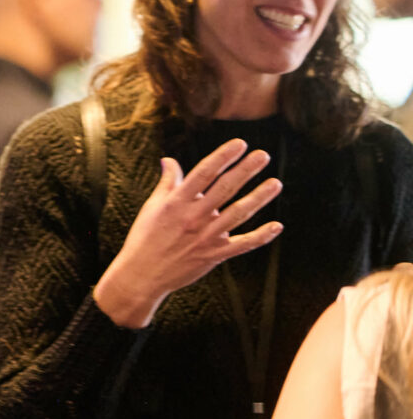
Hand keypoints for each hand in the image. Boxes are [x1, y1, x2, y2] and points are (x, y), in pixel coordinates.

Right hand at [95, 139, 282, 328]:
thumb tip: (169, 160)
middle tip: (263, 155)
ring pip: (238, 214)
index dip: (222, 157)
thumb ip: (167, 182)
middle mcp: (193, 217)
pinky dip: (260, 236)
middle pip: (224, 189)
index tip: (239, 144)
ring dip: (259, 198)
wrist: (142, 274)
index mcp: (177, 202)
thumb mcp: (153, 206)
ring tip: (275, 183)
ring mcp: (205, 237)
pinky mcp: (214, 255)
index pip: (203, 173)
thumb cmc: (145, 236)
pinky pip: (242, 245)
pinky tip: (277, 226)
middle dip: (245, 170)